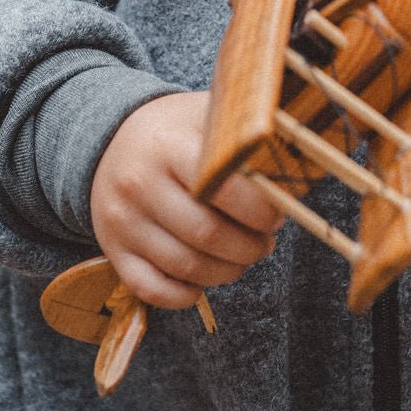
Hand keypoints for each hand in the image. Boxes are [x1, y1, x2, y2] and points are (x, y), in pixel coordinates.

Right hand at [90, 91, 283, 308]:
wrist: (114, 138)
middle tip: (266, 241)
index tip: (277, 215)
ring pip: (184, 267)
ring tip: (243, 257)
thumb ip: (248, 135)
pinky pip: (151, 289)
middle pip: (207, 234)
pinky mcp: (113, 249)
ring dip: (226, 272)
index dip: (260, 212)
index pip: (224, 190)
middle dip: (249, 247)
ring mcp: (122, 220)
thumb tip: (298, 165)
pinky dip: (184, 295)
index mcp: (169, 145)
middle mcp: (139, 183)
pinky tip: (203, 281)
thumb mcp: (209, 115)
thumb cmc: (178, 130)